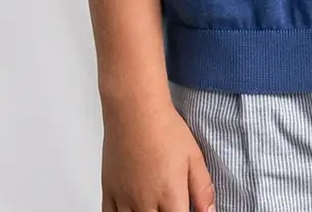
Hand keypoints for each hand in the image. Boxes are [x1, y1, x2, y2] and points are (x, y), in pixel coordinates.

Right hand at [100, 92, 215, 211]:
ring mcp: (124, 199)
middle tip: (170, 206)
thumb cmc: (164, 128)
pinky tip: (132, 211)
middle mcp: (145, 203)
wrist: (135, 109)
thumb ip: (202, 189)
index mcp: (170, 196)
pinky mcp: (108, 191)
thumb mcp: (194, 156)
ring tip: (154, 207)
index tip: (185, 210)